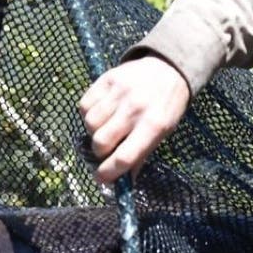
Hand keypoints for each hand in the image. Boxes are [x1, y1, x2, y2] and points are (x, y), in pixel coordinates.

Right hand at [78, 55, 189, 183]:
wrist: (168, 69)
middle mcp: (135, 109)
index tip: (101, 178)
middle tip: (106, 149)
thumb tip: (122, 183)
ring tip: (105, 128)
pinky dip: (88, 113)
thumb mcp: (162, 133)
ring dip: (93, 132)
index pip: (124, 157)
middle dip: (99, 152)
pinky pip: (84, 105)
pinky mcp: (107, 79)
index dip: (108, 173)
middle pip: (101, 142)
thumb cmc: (166, 107)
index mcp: (153, 126)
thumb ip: (141, 155)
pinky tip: (100, 113)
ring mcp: (119, 92)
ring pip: (89, 123)